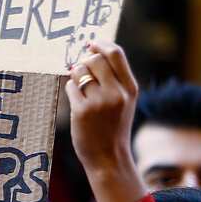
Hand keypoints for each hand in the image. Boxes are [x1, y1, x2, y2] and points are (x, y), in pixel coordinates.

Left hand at [66, 40, 146, 201]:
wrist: (109, 157)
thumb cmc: (113, 126)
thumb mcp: (123, 101)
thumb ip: (114, 79)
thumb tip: (93, 53)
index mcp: (130, 88)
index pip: (116, 54)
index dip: (100, 44)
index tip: (90, 43)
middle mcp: (116, 93)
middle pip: (94, 59)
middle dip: (84, 61)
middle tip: (81, 70)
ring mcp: (99, 102)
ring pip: (79, 72)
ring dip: (75, 75)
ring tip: (80, 89)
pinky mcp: (82, 111)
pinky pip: (70, 87)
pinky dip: (71, 90)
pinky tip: (77, 101)